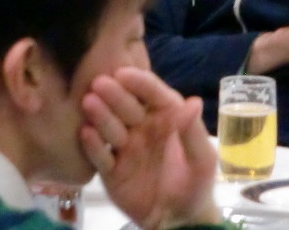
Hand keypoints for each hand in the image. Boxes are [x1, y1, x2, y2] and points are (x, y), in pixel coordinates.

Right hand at [80, 67, 219, 229]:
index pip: (152, 93)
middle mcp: (142, 126)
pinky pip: (100, 156)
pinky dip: (93, 145)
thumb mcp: (202, 160)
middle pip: (126, 105)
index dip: (139, 82)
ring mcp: (124, 147)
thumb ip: (193, 132)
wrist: (177, 221)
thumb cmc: (194, 184)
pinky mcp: (110, 170)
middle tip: (99, 83)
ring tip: (89, 103)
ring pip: (110, 126)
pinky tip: (87, 133)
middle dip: (114, 94)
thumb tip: (193, 101)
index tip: (123, 73)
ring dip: (100, 114)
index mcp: (167, 116)